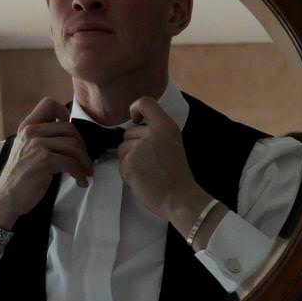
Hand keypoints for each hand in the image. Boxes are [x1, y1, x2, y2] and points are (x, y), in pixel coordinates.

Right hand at [0, 98, 90, 228]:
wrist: (6, 198)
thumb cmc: (19, 176)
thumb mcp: (25, 149)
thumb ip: (41, 138)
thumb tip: (68, 135)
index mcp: (27, 127)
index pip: (49, 103)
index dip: (65, 114)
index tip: (70, 133)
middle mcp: (31, 132)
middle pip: (69, 128)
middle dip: (82, 146)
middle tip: (83, 160)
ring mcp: (37, 146)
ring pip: (73, 145)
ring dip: (84, 161)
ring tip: (86, 172)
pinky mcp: (44, 161)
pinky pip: (71, 163)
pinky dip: (80, 173)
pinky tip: (80, 181)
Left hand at [120, 97, 213, 236]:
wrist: (181, 198)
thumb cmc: (177, 175)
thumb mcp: (173, 144)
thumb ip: (157, 134)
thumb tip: (136, 129)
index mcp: (166, 126)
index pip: (145, 102)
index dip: (136, 108)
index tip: (136, 119)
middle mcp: (152, 133)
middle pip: (128, 132)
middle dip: (133, 147)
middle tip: (150, 163)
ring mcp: (139, 148)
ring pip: (122, 149)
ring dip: (129, 162)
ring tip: (146, 173)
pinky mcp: (129, 163)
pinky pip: (120, 165)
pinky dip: (128, 175)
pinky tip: (142, 181)